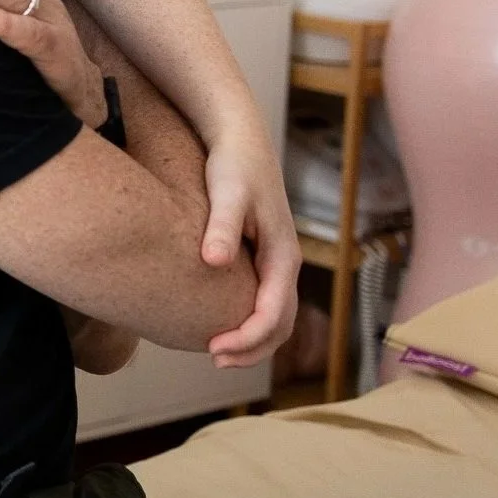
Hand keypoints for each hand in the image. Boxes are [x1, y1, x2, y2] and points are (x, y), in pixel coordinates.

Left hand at [201, 127, 300, 367]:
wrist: (240, 140)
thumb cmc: (233, 165)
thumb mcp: (227, 193)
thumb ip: (222, 226)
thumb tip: (213, 261)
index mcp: (283, 255)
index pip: (273, 313)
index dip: (247, 338)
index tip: (214, 348)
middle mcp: (285, 264)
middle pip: (280, 325)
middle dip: (251, 348)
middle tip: (213, 357)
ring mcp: (275, 263)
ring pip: (275, 318)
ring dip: (251, 341)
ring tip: (214, 351)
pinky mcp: (262, 258)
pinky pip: (263, 303)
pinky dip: (247, 323)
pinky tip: (217, 323)